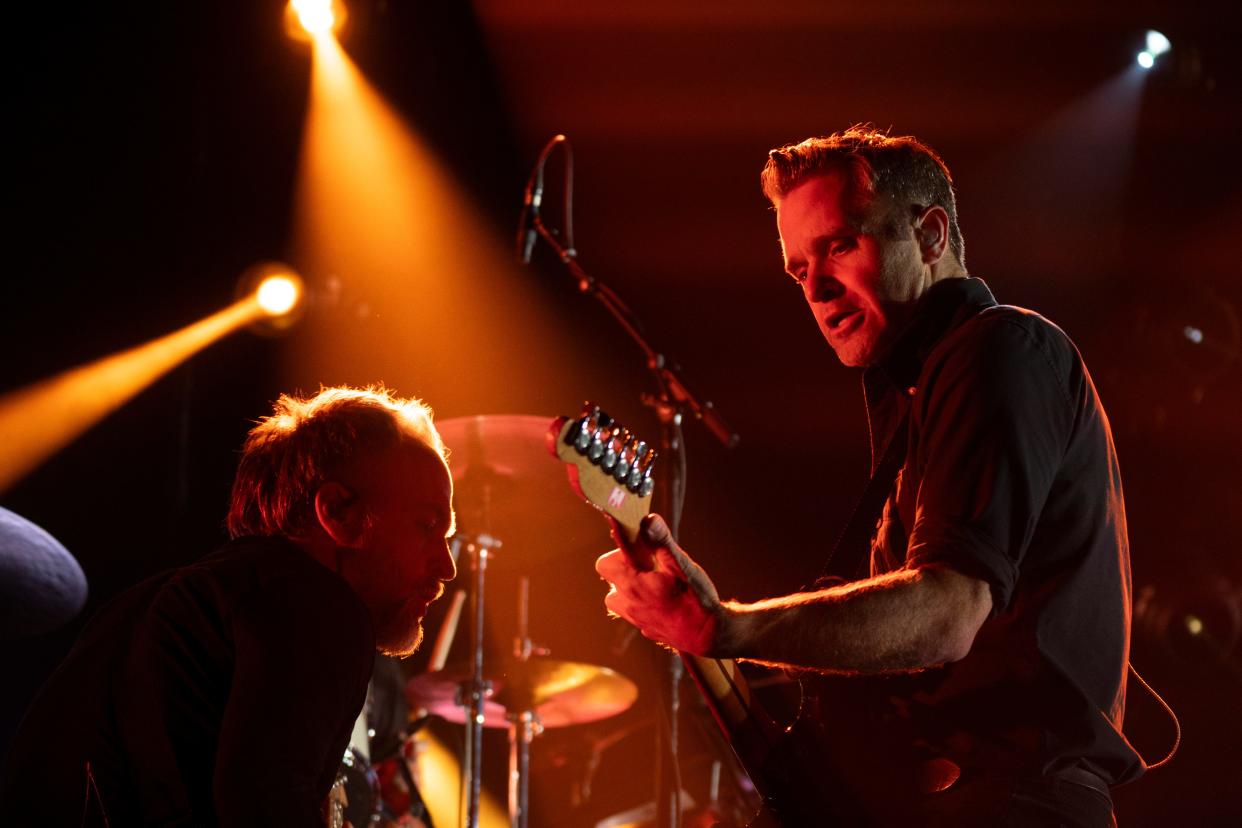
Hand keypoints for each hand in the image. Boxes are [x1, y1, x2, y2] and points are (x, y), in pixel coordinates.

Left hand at [595, 513, 723, 655]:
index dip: (620, 549)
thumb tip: (648, 519)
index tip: (637, 543)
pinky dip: (640, 600)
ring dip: (630, 584)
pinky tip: (662, 597)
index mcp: (633, 585)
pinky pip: (632, 609)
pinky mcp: (644, 628)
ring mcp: (635, 618)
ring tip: (654, 580)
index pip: (606, 562)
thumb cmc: (696, 599)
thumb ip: (662, 542)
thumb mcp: (682, 566)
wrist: (709, 636)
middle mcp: (628, 604)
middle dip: (625, 565)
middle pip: (609, 576)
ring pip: (618, 595)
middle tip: (649, 563)